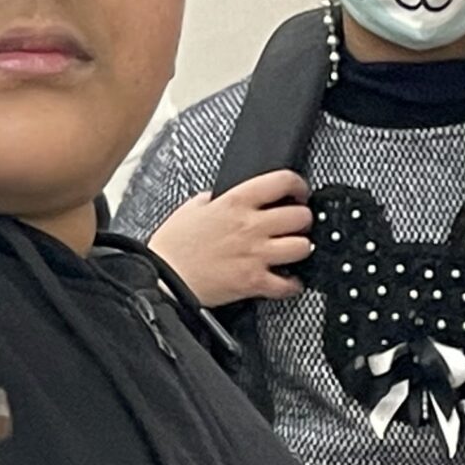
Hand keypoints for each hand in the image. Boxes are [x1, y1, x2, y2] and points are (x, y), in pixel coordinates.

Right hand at [146, 170, 313, 306]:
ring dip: (300, 249)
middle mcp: (249, 226)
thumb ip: (215, 199)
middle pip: (300, 216)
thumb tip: (226, 196)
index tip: (298, 193)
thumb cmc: (172, 247)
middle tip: (295, 225)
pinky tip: (286, 280)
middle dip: (302, 220)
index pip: (283, 181)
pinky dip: (292, 284)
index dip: (298, 185)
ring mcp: (254, 254)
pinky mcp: (253, 281)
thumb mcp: (191, 208)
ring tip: (291, 251)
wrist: (162, 278)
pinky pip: (288, 284)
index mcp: (234, 202)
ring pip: (302, 247)